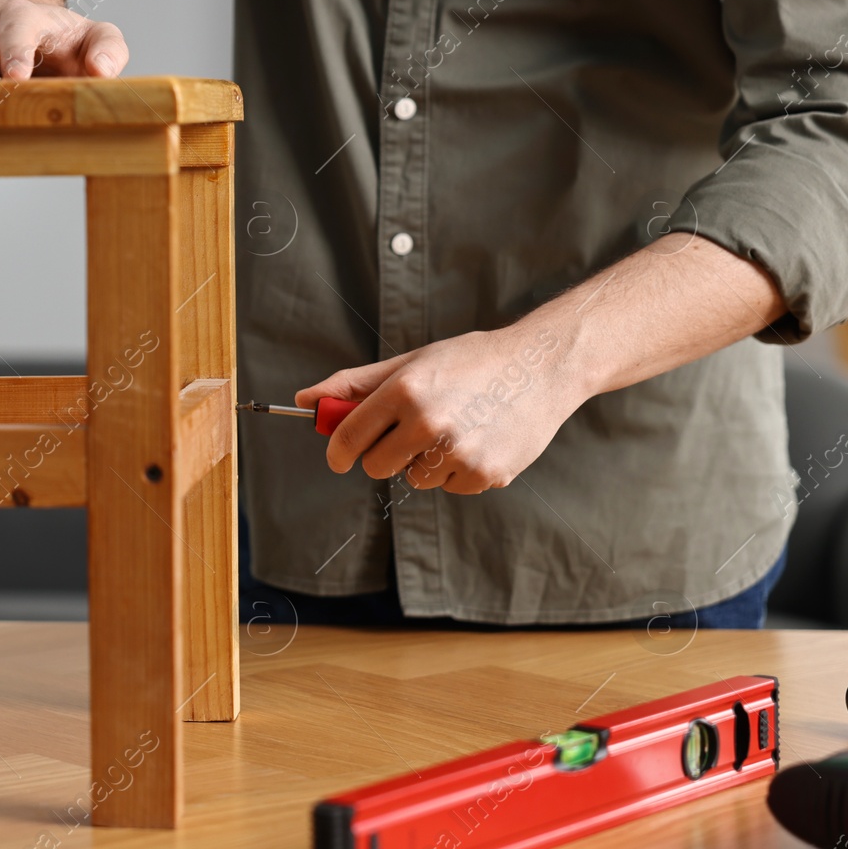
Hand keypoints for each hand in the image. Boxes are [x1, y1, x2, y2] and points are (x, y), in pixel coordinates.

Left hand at [294, 327, 577, 493]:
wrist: (542, 368)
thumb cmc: (470, 362)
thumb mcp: (410, 363)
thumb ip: (355, 385)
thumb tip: (305, 401)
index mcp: (405, 390)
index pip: (348, 437)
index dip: (337, 453)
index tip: (338, 458)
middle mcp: (429, 422)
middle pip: (376, 466)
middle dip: (385, 454)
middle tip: (411, 431)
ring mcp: (459, 452)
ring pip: (414, 479)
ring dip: (425, 462)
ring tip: (456, 428)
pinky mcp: (485, 475)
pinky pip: (449, 487)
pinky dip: (458, 471)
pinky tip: (478, 440)